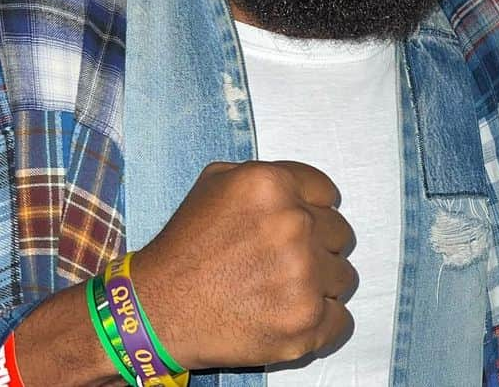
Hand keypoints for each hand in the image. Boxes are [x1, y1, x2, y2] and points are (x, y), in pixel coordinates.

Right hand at [131, 160, 356, 369]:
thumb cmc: (186, 247)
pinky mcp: (305, 320)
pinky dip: (321, 323)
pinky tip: (289, 317)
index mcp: (274, 185)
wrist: (154, 310)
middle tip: (283, 264)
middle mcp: (293, 224)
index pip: (328, 195)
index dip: (313, 212)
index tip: (296, 229)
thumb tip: (305, 188)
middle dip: (317, 248)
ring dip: (321, 285)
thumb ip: (269, 176)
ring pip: (344, 277)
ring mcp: (303, 274)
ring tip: (281, 292)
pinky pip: (341, 320)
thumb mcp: (216, 183)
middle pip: (340, 235)